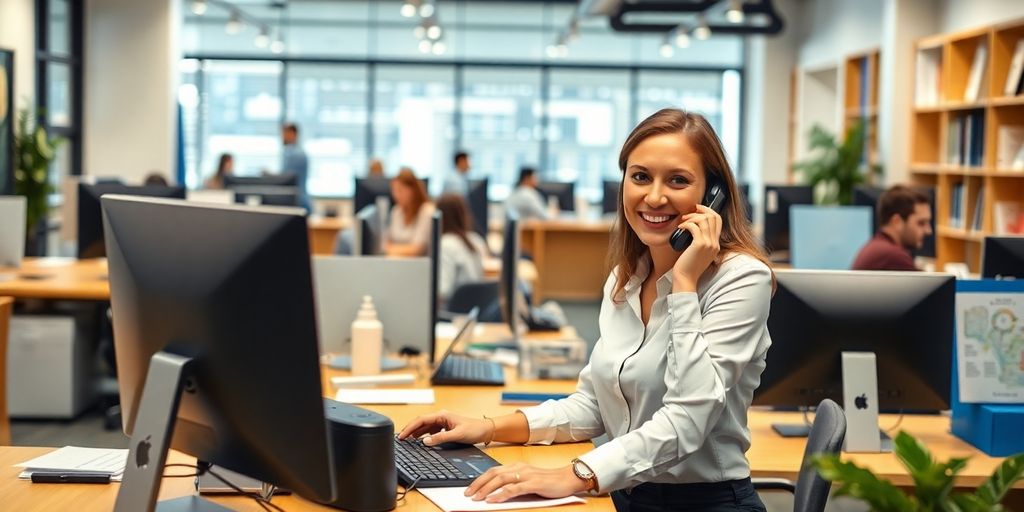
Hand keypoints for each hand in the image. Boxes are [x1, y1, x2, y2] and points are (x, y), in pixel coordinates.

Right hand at [397, 410, 493, 445]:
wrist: (485, 430)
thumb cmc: (474, 429)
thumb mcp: (457, 435)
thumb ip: (440, 438)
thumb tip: (425, 441)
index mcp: (442, 415)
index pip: (421, 420)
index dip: (410, 428)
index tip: (402, 435)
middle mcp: (441, 417)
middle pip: (421, 422)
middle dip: (410, 430)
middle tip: (401, 438)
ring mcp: (443, 422)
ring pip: (425, 426)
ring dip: (416, 432)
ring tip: (408, 440)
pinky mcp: (446, 427)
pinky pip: (431, 430)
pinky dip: (424, 434)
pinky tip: (421, 440)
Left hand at [465, 463, 587, 502]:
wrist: (568, 479)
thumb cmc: (548, 482)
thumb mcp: (527, 481)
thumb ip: (513, 484)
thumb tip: (495, 493)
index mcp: (516, 466)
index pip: (493, 470)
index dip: (479, 479)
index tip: (469, 488)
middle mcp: (519, 468)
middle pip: (493, 473)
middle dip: (478, 484)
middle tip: (467, 494)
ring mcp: (526, 475)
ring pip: (500, 480)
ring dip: (486, 489)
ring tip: (476, 497)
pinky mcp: (533, 483)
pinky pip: (514, 489)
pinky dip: (501, 494)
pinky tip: (493, 499)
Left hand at [672, 204, 721, 291]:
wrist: (685, 279)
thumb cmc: (687, 266)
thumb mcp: (697, 252)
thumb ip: (699, 240)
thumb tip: (692, 226)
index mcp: (715, 244)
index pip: (718, 220)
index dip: (708, 211)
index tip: (696, 210)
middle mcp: (714, 243)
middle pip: (713, 216)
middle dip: (700, 210)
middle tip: (687, 213)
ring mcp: (709, 244)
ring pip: (704, 219)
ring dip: (691, 217)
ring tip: (682, 221)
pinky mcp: (700, 245)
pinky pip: (694, 227)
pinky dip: (686, 224)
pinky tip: (679, 228)